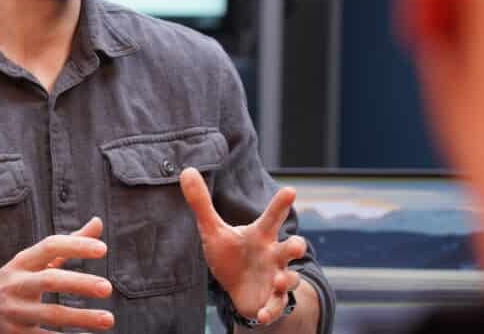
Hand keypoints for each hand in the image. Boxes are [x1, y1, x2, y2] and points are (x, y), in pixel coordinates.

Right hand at [0, 217, 114, 333]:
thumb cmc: (10, 284)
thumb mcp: (31, 262)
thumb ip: (67, 245)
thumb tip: (98, 222)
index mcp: (22, 262)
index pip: (49, 246)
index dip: (75, 246)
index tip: (102, 249)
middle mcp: (16, 285)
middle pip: (49, 280)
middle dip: (79, 283)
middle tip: (107, 287)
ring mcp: (13, 312)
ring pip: (49, 315)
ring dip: (81, 318)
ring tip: (109, 319)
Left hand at [179, 168, 306, 325]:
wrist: (240, 290)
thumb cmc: (232, 256)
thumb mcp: (213, 230)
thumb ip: (201, 202)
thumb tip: (186, 169)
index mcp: (260, 236)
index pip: (272, 217)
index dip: (280, 204)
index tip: (290, 190)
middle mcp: (273, 256)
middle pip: (292, 249)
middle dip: (296, 247)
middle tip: (296, 245)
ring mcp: (275, 279)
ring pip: (290, 279)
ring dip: (287, 280)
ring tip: (279, 280)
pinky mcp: (270, 302)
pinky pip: (275, 307)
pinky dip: (270, 311)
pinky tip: (261, 314)